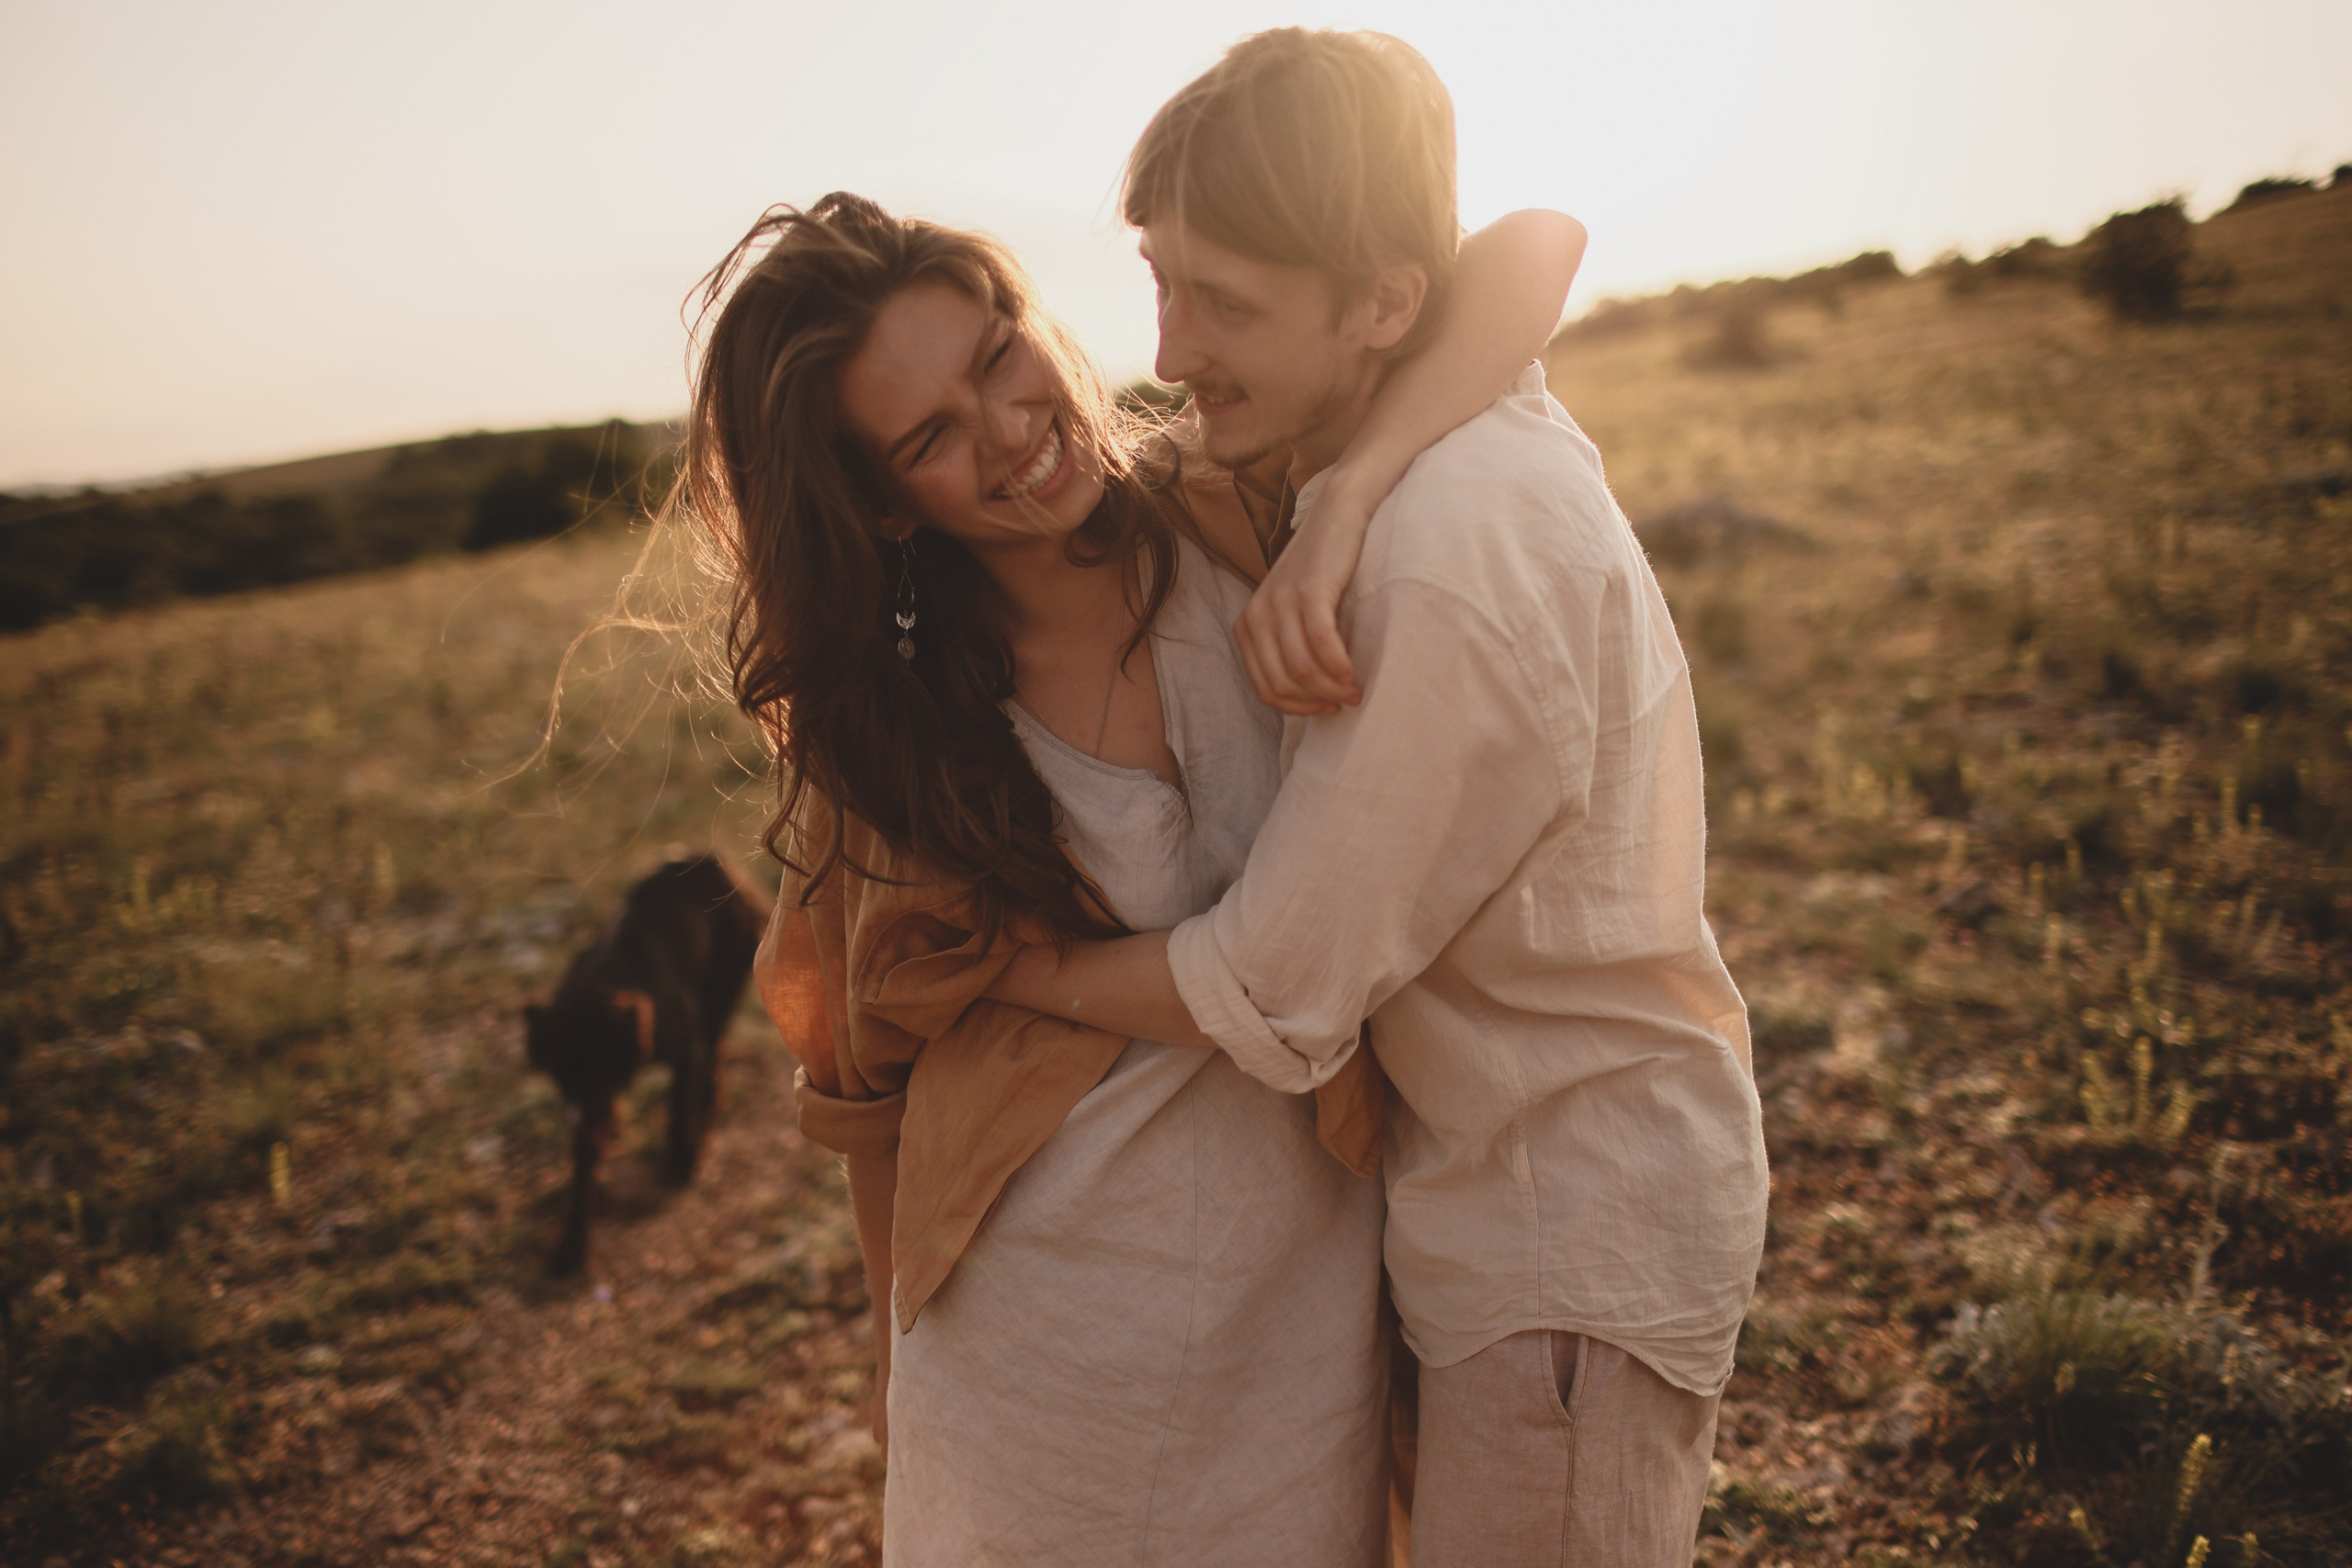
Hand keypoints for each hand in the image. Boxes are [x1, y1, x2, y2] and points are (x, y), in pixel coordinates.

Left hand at [1233, 474, 1372, 714]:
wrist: (1338, 513)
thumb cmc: (1322, 567)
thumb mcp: (1292, 609)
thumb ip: (1288, 643)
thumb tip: (1308, 694)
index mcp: (1247, 626)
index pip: (1265, 688)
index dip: (1298, 707)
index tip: (1327, 706)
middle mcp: (1256, 616)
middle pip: (1281, 684)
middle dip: (1316, 702)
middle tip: (1347, 700)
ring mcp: (1280, 603)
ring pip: (1301, 670)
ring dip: (1332, 689)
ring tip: (1356, 690)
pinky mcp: (1309, 591)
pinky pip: (1320, 645)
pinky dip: (1338, 667)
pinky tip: (1354, 672)